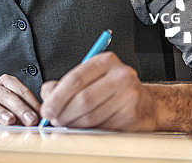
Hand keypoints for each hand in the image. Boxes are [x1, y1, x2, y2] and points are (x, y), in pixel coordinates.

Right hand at [0, 74, 40, 125]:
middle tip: (30, 120)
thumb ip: (31, 111)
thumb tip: (45, 121)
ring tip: (10, 121)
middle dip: (20, 108)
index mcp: (6, 83)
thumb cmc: (7, 111)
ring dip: (0, 112)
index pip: (21, 90)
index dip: (31, 102)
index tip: (40, 115)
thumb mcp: (20, 109)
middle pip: (6, 95)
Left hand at [39, 51, 156, 130]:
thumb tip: (47, 95)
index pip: (75, 79)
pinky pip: (103, 127)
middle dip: (63, 113)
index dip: (57, 97)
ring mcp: (129, 96)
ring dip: (74, 124)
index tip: (47, 109)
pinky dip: (89, 130)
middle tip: (54, 120)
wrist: (144, 102)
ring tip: (67, 124)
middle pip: (83, 99)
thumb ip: (64, 84)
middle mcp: (121, 75)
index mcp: (106, 61)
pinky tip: (84, 128)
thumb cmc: (111, 88)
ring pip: (91, 116)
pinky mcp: (133, 115)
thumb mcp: (88, 77)